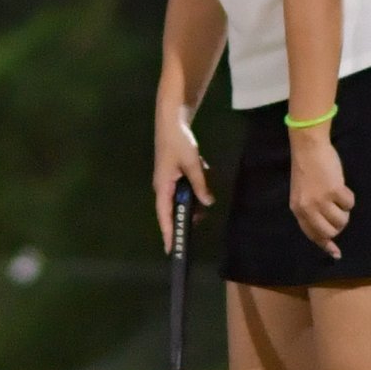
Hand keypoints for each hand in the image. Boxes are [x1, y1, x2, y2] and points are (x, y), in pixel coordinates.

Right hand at [153, 104, 211, 242]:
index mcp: (163, 187)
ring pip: (181, 196)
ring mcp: (168, 179)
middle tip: (201, 220)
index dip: (168, 232)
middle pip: (174, 208)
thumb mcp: (192, 165)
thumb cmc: (178, 143)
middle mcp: (163, 186)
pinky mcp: (174, 171)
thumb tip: (207, 202)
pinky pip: (185, 184)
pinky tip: (203, 171)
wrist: (172, 121)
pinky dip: (194, 182)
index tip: (172, 249)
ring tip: (205, 199)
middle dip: (187, 214)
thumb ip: (200, 185)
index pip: (165, 215)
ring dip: (194, 196)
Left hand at [288, 125, 353, 255]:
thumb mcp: (302, 194)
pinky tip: (341, 187)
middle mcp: (308, 208)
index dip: (325, 244)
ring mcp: (321, 200)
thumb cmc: (306, 170)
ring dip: (344, 211)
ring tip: (339, 197)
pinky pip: (349, 204)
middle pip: (330, 232)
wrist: (308, 148)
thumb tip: (328, 233)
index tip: (336, 253)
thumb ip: (311, 212)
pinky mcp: (334, 191)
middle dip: (338, 225)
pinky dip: (349, 198)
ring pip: (342, 220)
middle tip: (339, 212)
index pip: (312, 235)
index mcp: (298, 210)